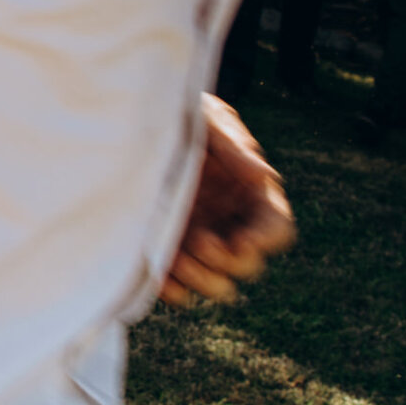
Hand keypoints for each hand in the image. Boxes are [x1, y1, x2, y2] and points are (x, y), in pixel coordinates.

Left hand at [159, 95, 294, 307]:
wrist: (128, 121)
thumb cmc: (180, 115)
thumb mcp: (206, 120)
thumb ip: (233, 146)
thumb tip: (264, 176)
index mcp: (249, 193)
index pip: (276, 229)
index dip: (266, 241)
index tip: (241, 241)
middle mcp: (229, 224)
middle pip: (248, 265)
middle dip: (229, 262)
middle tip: (200, 241)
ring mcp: (198, 242)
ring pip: (217, 285)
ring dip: (202, 279)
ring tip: (178, 256)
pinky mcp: (166, 252)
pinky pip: (178, 289)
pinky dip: (171, 288)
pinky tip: (155, 272)